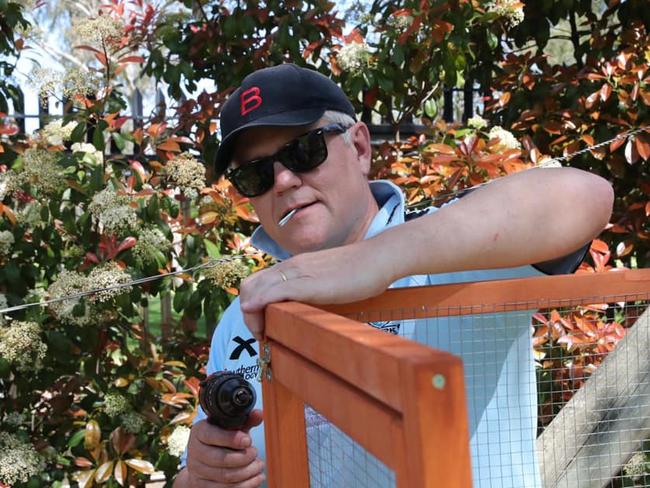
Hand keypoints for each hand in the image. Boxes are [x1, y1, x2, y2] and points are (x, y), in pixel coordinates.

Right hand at [181, 411, 264, 486]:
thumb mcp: (231, 428)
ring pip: (226, 476)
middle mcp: (194, 451)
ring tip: (258, 465)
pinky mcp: (202, 486)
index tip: (248, 440)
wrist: (203, 461)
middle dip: (244, 457)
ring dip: (248, 471)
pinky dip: (245, 484)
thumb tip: (259, 414)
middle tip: (255, 452)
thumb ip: (245, 421)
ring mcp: (197, 470)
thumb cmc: (220, 441)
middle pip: (221, 459)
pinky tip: (256, 477)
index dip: (232, 439)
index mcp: (199, 432)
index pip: (212, 435)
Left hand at [239, 240, 393, 340]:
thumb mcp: (326, 280)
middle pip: (250, 286)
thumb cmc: (359, 272)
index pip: (257, 282)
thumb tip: (303, 308)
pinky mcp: (310, 283)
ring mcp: (299, 273)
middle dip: (248, 313)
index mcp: (295, 266)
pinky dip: (260, 302)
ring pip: (258, 288)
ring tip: (264, 334)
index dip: (251, 304)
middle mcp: (292, 266)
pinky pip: (276, 290)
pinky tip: (256, 313)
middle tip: (261, 334)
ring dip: (252, 315)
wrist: (378, 258)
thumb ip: (311, 290)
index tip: (262, 326)